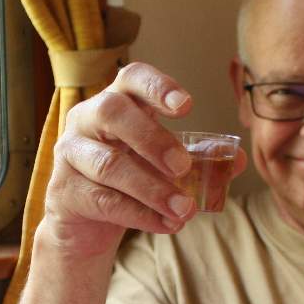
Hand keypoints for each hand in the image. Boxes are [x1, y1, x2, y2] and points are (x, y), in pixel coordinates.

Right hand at [43, 62, 245, 256]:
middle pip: (112, 113)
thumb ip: (198, 159)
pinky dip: (140, 215)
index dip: (157, 86)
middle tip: (184, 166)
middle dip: (152, 138)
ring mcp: (69, 154)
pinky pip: (103, 201)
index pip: (130, 77)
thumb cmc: (128, 181)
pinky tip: (167, 225)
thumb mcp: (162, 166)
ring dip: (151, 189)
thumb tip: (239, 160)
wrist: (85, 224)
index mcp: (115, 102)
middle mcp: (86, 119)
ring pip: (108, 165)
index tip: (186, 106)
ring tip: (185, 209)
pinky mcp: (64, 191)